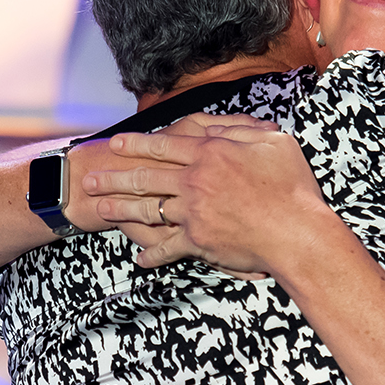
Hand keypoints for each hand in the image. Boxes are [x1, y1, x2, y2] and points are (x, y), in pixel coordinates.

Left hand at [63, 115, 278, 241]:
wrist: (296, 231)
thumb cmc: (292, 185)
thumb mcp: (271, 141)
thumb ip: (240, 130)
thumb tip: (217, 126)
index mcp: (210, 153)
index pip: (164, 145)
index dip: (137, 144)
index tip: (115, 144)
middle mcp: (194, 180)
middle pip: (144, 176)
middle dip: (113, 177)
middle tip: (89, 178)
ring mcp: (192, 211)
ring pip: (147, 208)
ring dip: (120, 208)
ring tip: (100, 209)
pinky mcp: (197, 241)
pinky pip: (167, 247)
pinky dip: (151, 254)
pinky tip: (138, 258)